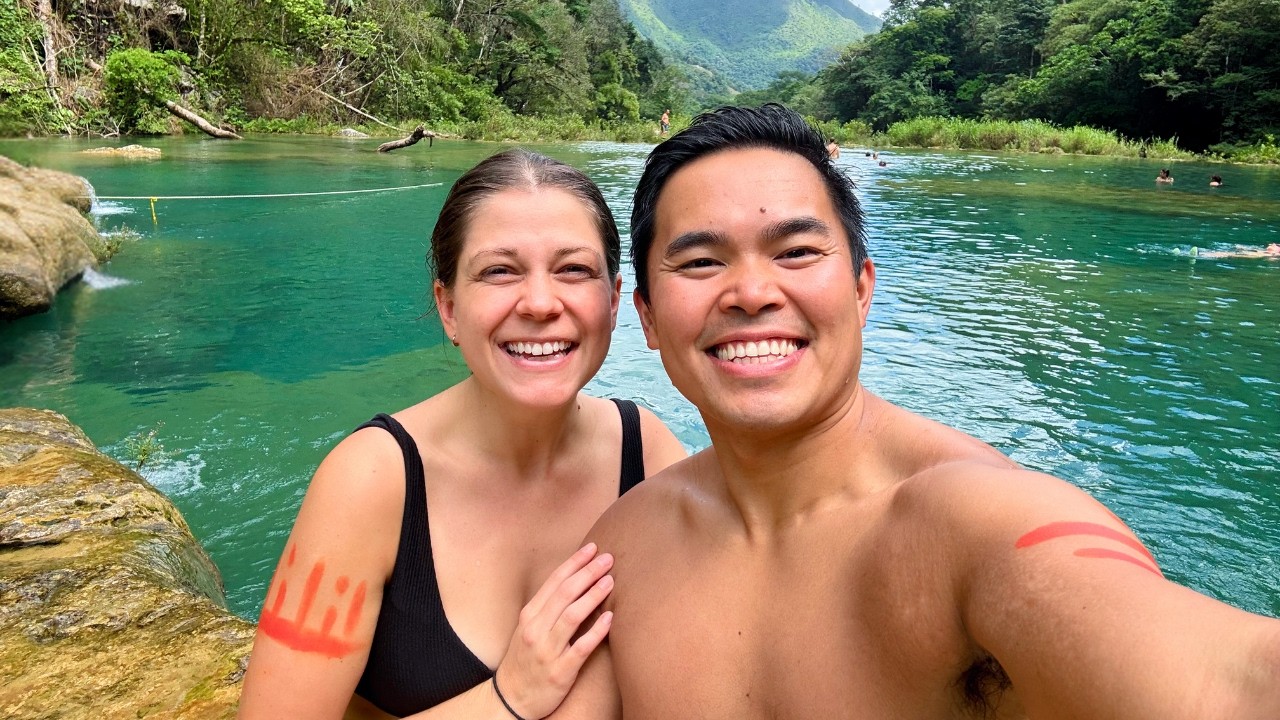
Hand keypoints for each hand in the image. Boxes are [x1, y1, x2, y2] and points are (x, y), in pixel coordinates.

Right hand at [493, 543, 614, 718]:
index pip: (554, 581)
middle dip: (588, 572)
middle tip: (608, 559)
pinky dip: (596, 631)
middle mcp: (536, 630)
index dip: (574, 562)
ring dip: (593, 596)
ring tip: (610, 582)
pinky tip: (611, 618)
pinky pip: (581, 647)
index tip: (592, 548)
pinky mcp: (560, 671)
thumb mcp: (529, 628)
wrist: (512, 698)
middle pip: (565, 593)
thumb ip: (548, 607)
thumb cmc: (525, 658)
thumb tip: (577, 581)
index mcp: (529, 615)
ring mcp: (547, 651)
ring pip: (572, 616)